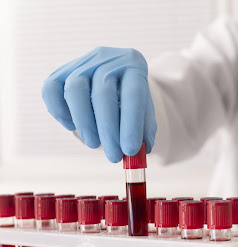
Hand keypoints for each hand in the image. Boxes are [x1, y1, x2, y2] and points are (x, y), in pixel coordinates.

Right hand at [42, 47, 156, 161]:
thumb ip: (144, 131)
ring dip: (84, 123)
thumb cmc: (132, 99)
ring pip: (75, 90)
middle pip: (103, 94)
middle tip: (114, 156)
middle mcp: (107, 58)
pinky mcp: (60, 71)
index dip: (131, 124)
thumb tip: (139, 153)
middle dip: (108, 131)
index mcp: (133, 64)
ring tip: (94, 144)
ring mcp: (81, 62)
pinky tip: (72, 127)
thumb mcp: (145, 111)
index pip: (133, 93)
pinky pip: (51, 89)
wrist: (115, 79)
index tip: (131, 150)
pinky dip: (59, 111)